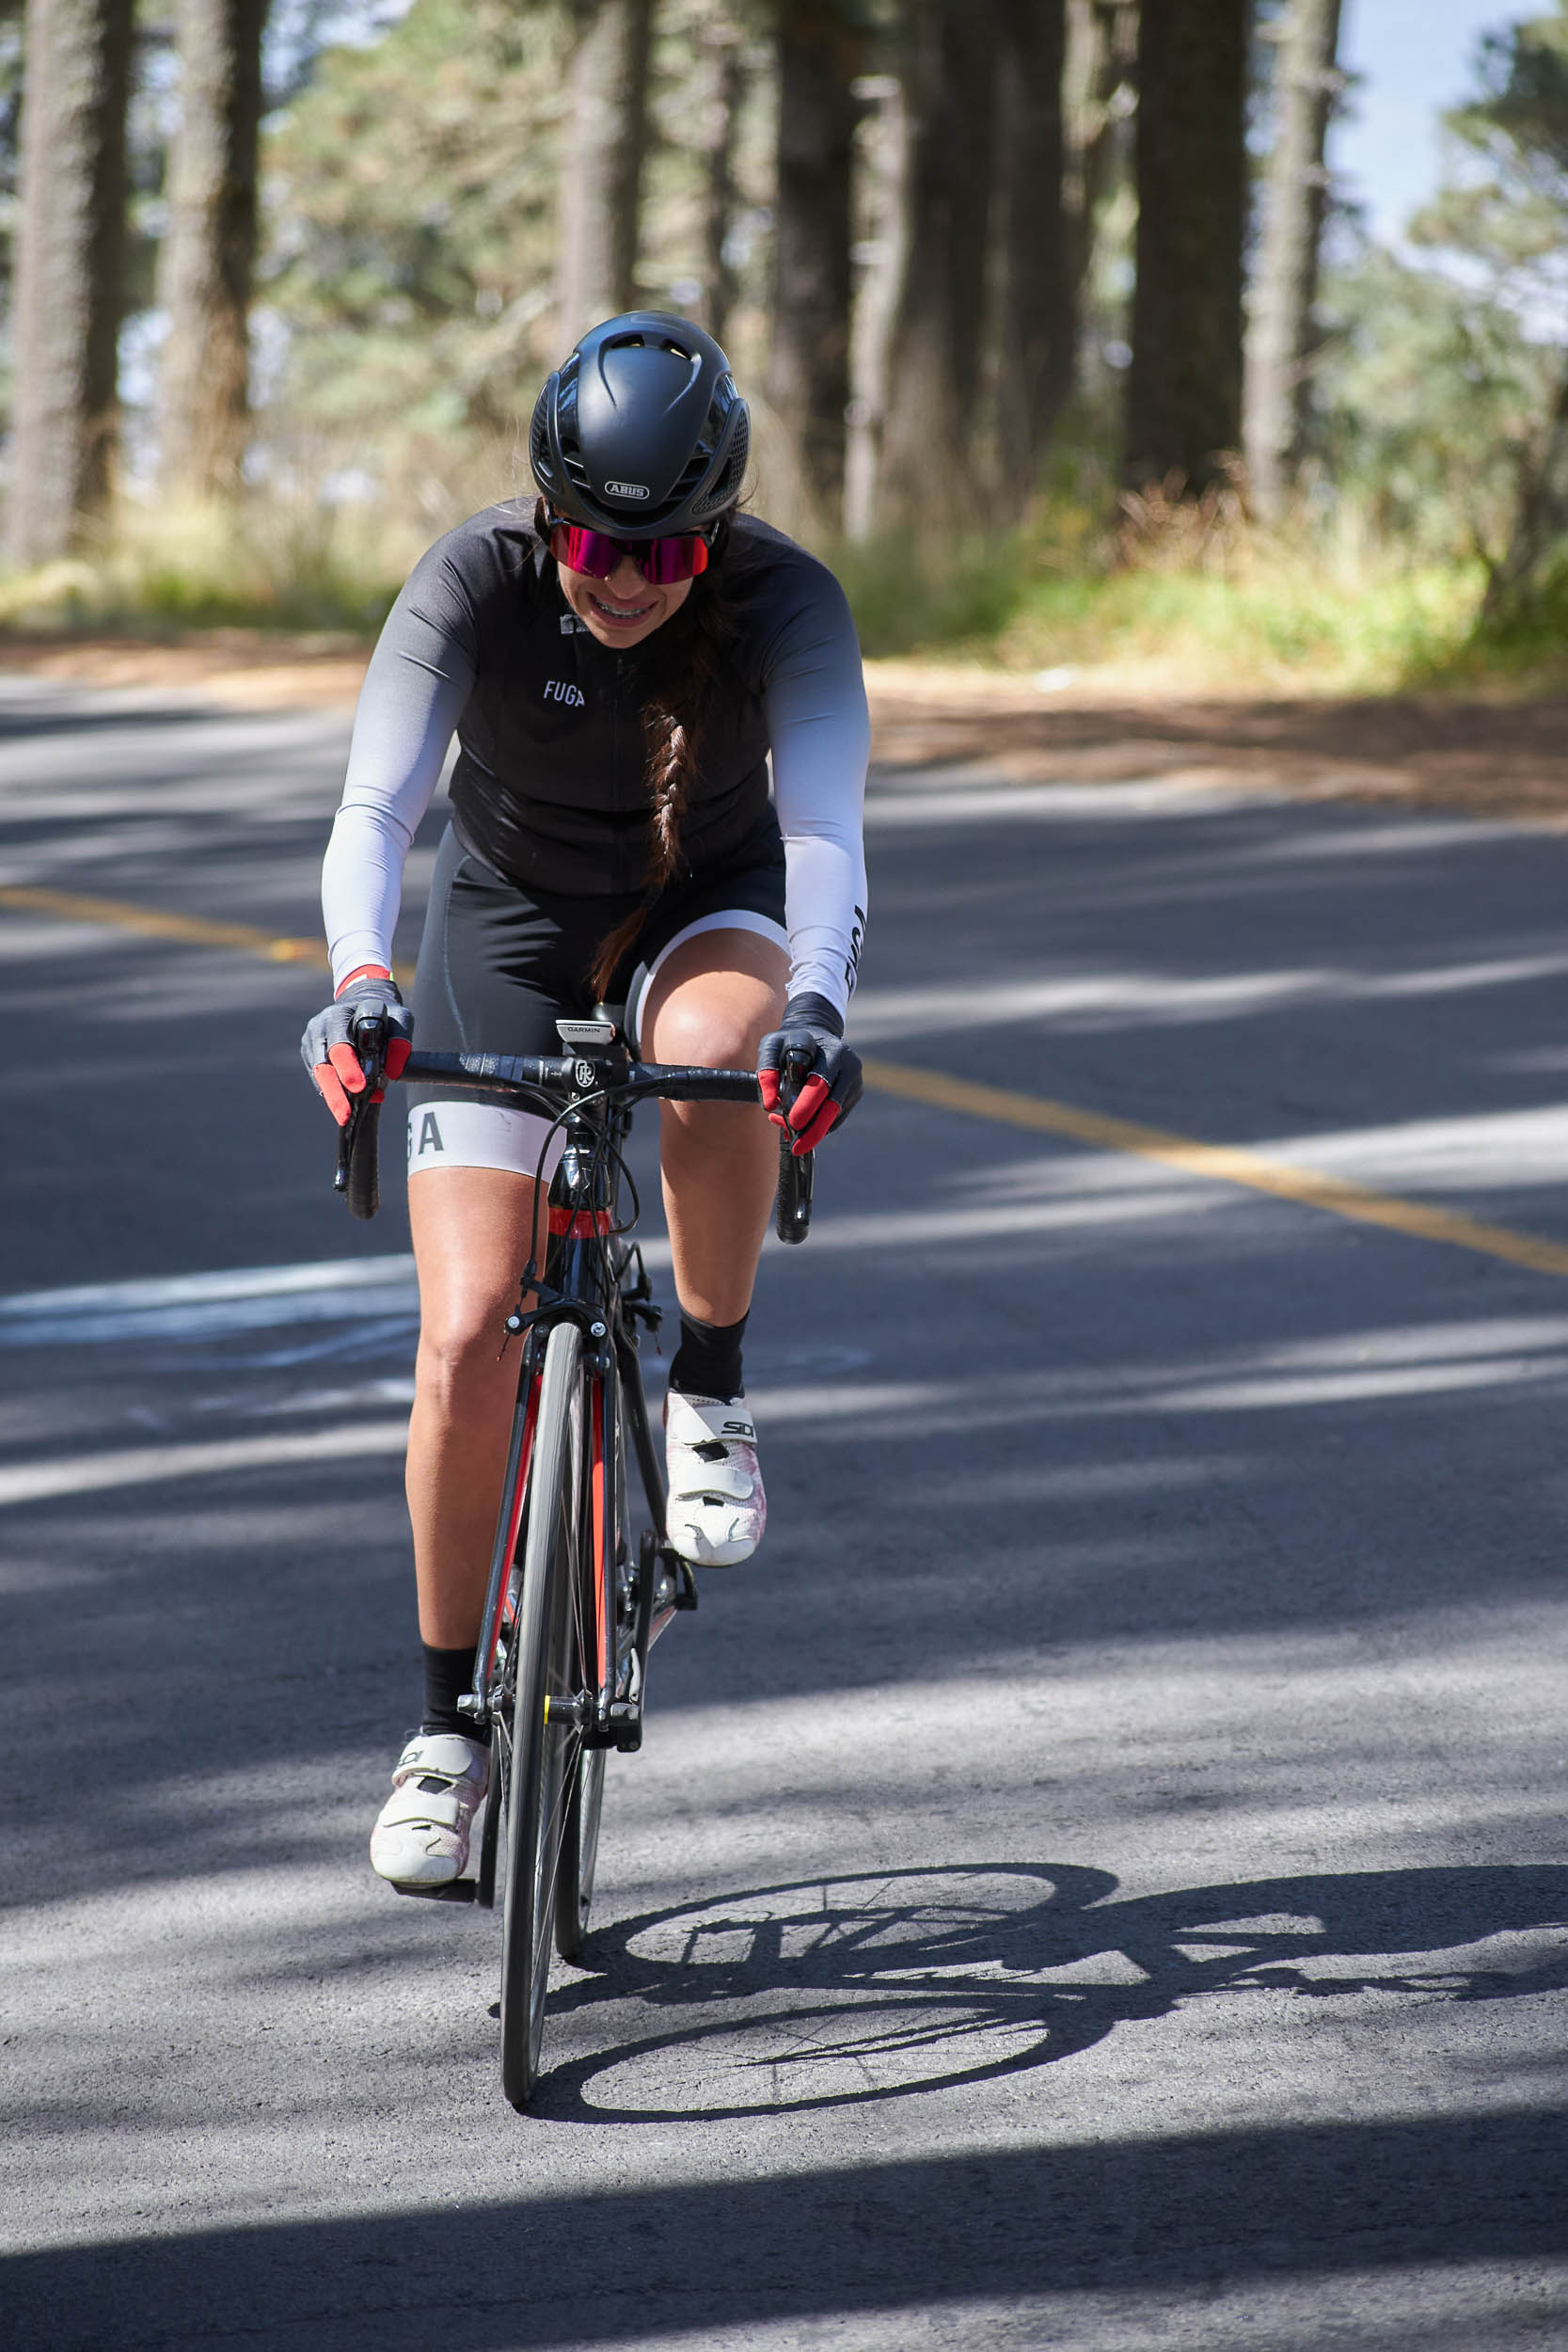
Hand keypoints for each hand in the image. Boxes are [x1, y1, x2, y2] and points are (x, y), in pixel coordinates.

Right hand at [301, 967, 412, 1126]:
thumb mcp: (399, 1018)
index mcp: (339, 1015)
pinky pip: (319, 1076)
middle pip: (324, 1063)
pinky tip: (345, 1105)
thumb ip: (400, 1040)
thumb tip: (394, 1071)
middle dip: (335, 1091)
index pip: (341, 1043)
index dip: (348, 1067)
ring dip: (333, 1096)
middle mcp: (320, 1026)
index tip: (360, 1087)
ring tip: (345, 1117)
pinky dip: (332, 1091)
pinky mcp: (310, 1053)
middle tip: (346, 1114)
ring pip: (319, 1073)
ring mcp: (312, 1040)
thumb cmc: (384, 1014)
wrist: (362, 1002)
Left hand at [757, 992, 861, 1155]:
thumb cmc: (790, 1043)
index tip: (793, 1121)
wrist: (817, 1035)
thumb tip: (769, 1105)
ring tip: (788, 1132)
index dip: (808, 1103)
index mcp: (831, 1051)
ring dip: (813, 1130)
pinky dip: (818, 1127)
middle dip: (815, 1129)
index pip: (821, 1081)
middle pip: (834, 1104)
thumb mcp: (772, 1045)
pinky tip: (799, 1126)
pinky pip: (836, 1118)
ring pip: (835, 1115)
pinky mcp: (855, 1094)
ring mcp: (855, 1081)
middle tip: (797, 1147)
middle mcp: (849, 1065)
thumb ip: (766, 1070)